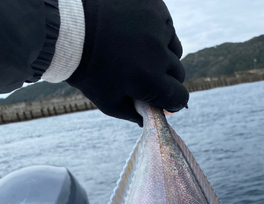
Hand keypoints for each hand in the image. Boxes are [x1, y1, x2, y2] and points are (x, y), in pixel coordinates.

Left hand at [67, 0, 188, 125]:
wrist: (67, 28)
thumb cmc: (87, 71)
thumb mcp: (108, 102)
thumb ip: (134, 114)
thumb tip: (153, 117)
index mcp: (149, 79)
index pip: (180, 97)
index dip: (172, 102)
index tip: (164, 99)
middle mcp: (158, 53)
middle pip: (178, 73)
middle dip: (166, 78)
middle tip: (146, 74)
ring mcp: (157, 26)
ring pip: (174, 48)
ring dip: (163, 53)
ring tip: (140, 52)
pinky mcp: (154, 6)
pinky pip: (165, 26)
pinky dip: (156, 32)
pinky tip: (136, 33)